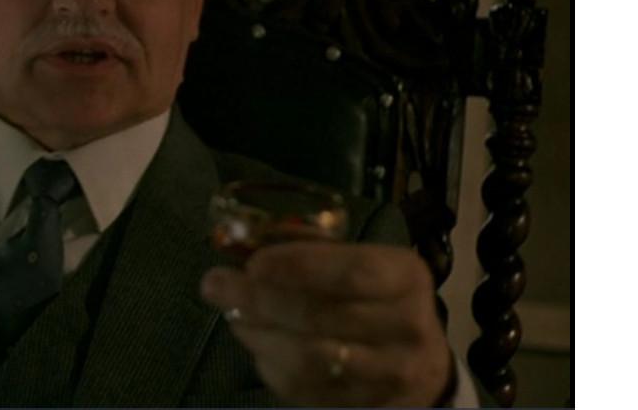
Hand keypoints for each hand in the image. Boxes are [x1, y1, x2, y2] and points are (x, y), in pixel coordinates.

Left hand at [200, 242, 452, 406]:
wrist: (421, 365)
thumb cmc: (377, 299)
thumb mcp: (363, 263)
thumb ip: (313, 252)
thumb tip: (244, 243)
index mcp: (405, 277)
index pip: (351, 273)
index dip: (297, 267)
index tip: (253, 263)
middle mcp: (406, 327)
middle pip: (321, 316)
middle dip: (258, 299)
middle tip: (216, 286)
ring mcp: (390, 374)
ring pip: (308, 359)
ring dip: (258, 335)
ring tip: (234, 316)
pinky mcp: (367, 406)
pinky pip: (305, 389)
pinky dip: (270, 365)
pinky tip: (257, 344)